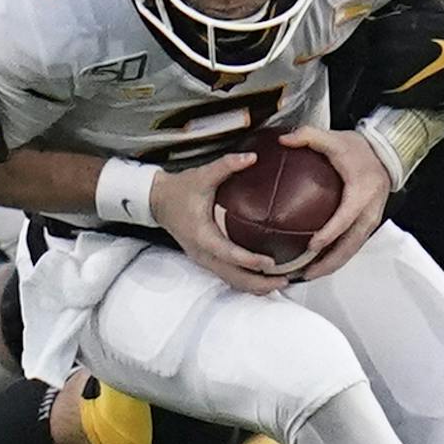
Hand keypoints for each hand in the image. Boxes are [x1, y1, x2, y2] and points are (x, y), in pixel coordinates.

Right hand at [151, 152, 287, 295]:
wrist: (158, 200)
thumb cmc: (179, 190)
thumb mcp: (202, 175)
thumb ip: (226, 165)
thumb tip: (251, 157)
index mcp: (201, 235)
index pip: (228, 254)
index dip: (249, 261)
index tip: (270, 263)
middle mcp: (202, 253)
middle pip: (233, 277)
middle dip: (259, 283)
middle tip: (284, 280)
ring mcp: (204, 259)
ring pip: (232, 281)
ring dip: (255, 285)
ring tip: (280, 282)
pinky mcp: (207, 260)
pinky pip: (228, 276)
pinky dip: (247, 281)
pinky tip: (264, 278)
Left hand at [277, 127, 389, 281]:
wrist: (386, 154)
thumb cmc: (360, 149)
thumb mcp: (335, 138)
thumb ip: (309, 136)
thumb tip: (282, 139)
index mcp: (361, 193)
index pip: (345, 218)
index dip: (329, 234)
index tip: (311, 246)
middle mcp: (369, 213)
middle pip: (349, 246)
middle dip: (327, 263)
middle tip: (303, 273)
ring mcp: (369, 222)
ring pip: (351, 252)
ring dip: (330, 266)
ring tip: (305, 275)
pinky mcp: (366, 226)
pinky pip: (351, 247)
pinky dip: (335, 259)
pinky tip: (316, 264)